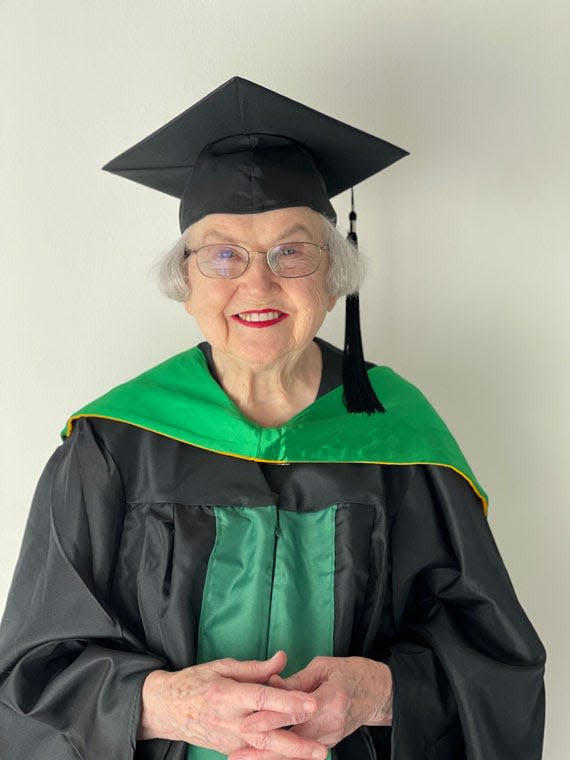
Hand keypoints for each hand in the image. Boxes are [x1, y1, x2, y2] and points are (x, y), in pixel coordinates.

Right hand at [137, 650, 327, 758]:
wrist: (167, 708)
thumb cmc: (196, 681)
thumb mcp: (222, 666)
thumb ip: (255, 667)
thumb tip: (282, 659)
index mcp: (226, 694)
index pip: (261, 699)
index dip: (287, 701)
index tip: (311, 702)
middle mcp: (228, 721)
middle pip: (266, 734)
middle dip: (295, 742)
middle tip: (321, 747)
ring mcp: (228, 740)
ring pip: (263, 750)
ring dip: (290, 754)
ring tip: (316, 754)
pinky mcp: (229, 750)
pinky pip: (255, 754)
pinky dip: (275, 755)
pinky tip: (296, 756)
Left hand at [229, 656, 391, 759]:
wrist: (378, 693)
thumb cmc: (351, 673)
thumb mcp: (323, 667)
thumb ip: (296, 680)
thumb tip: (270, 684)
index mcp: (331, 699)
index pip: (295, 713)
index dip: (269, 719)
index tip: (246, 724)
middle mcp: (331, 724)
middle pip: (292, 741)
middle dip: (262, 750)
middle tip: (236, 754)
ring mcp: (330, 738)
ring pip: (295, 753)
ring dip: (268, 758)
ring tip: (242, 759)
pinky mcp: (328, 744)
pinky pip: (302, 754)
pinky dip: (282, 757)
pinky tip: (263, 758)